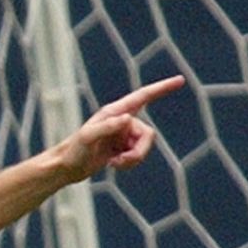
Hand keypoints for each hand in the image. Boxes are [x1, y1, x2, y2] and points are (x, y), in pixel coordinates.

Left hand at [57, 76, 184, 180]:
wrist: (67, 168)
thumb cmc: (74, 150)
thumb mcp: (88, 137)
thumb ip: (108, 127)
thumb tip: (128, 119)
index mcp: (115, 112)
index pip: (143, 96)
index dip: (162, 88)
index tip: (180, 80)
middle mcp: (122, 121)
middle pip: (148, 135)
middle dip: (139, 152)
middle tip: (121, 162)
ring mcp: (123, 135)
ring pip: (145, 148)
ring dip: (133, 160)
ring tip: (114, 165)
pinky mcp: (123, 149)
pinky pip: (138, 156)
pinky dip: (129, 164)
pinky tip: (113, 165)